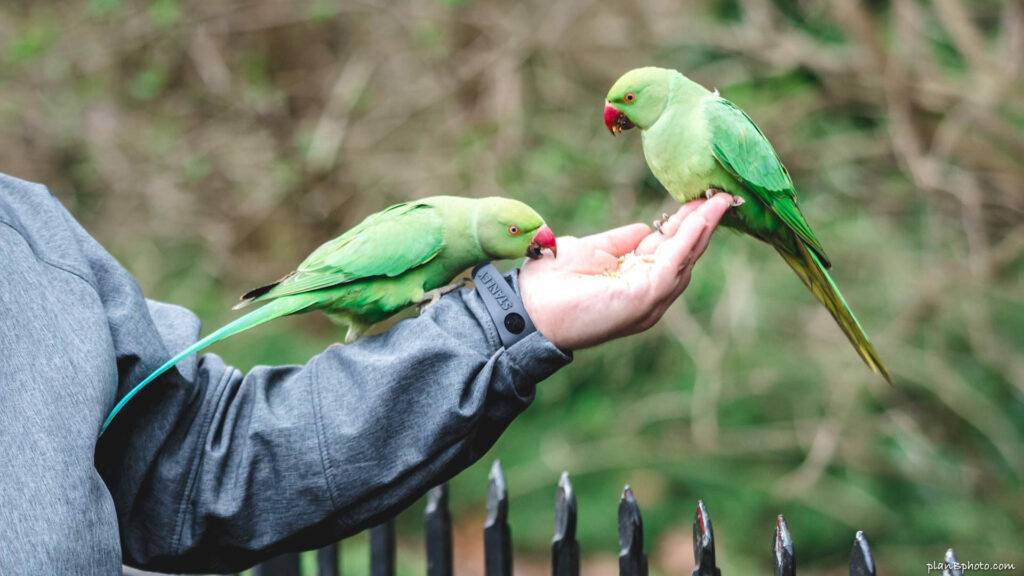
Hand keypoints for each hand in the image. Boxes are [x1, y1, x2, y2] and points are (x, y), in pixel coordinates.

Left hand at [519, 193, 733, 350]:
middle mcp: (648, 291)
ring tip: (718, 202)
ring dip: (702, 228)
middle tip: (723, 194)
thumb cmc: (553, 282)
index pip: (670, 247)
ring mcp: (649, 299)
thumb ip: (620, 241)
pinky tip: (697, 220)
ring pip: (685, 259)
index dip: (687, 222)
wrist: (530, 307)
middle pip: (685, 253)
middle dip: (704, 223)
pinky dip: (686, 242)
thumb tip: (646, 227)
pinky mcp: (643, 300)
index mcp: (636, 278)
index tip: (703, 197)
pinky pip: (671, 266)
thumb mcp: (592, 249)